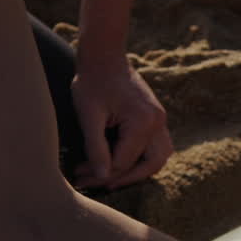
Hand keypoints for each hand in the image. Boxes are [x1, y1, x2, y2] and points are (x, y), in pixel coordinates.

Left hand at [71, 57, 173, 189]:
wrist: (103, 56)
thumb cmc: (91, 82)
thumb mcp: (88, 116)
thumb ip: (95, 148)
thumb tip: (101, 177)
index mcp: (143, 122)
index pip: (124, 161)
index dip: (100, 173)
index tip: (79, 177)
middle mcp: (157, 122)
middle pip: (149, 165)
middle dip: (123, 178)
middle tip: (98, 184)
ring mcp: (160, 119)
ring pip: (158, 158)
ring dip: (138, 171)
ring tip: (112, 177)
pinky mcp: (156, 117)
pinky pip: (156, 146)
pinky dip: (142, 158)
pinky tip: (121, 161)